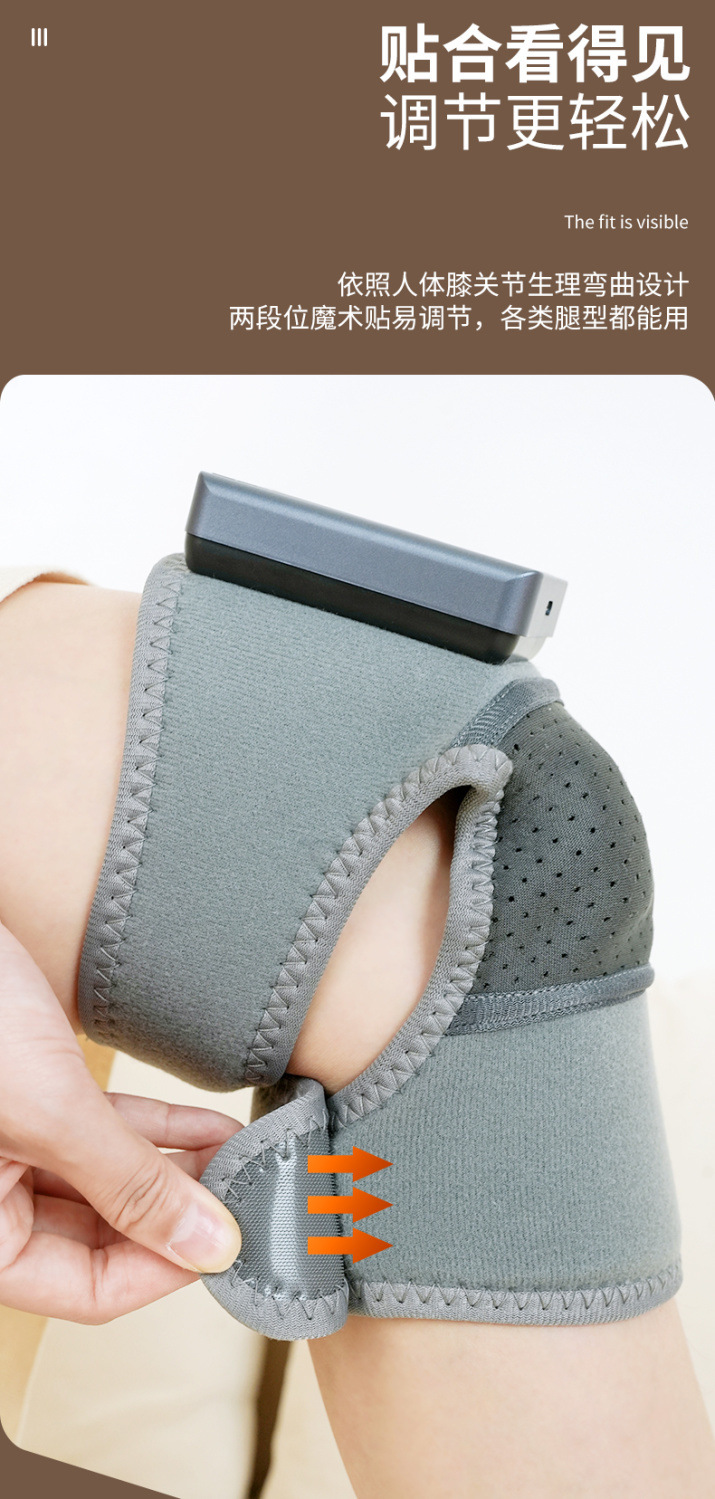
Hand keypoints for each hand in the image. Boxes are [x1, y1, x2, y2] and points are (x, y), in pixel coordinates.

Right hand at [0, 919, 242, 1322]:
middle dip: (181, 1216)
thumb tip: (210, 1247)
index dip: (168, 1271)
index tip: (238, 1241)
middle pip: (103, 1238)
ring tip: (248, 1157)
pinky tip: (214, 1127)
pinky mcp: (36, 1095)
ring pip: (110, 1181)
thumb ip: (130, 1184)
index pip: (89, 1290)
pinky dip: (157, 1129)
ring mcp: (17, 1146)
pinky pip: (103, 1131)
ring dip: (179, 1170)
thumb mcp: (51, 1112)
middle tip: (255, 1196)